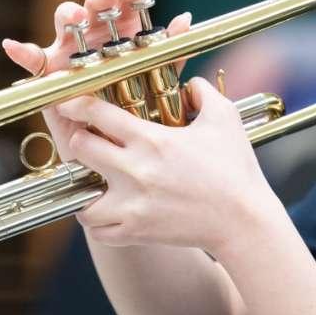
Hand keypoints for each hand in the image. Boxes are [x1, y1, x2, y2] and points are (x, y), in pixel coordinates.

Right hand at [2, 0, 191, 160]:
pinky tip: (12, 45)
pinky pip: (32, 62)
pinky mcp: (49, 74)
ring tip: (75, 17)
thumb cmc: (131, 107)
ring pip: (65, 23)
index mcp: (119, 35)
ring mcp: (68, 52)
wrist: (111, 144)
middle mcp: (92, 37)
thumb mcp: (157, 80)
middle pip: (92, 8)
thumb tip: (184, 18)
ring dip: (69, 14)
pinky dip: (21, 52)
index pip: (122, 6)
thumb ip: (170, 52)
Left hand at [57, 77, 278, 258]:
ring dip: (82, 185)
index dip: (78, 104)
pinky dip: (97, 220)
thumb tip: (188, 82)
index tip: (71, 104)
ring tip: (91, 179)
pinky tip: (107, 209)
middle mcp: (135, 171)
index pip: (97, 114)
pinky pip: (98, 229)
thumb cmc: (235, 169)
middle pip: (80, 148)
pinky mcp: (136, 232)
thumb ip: (202, 91)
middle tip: (87, 138)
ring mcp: (132, 206)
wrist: (244, 222)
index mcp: (152, 140)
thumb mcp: (225, 118)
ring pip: (80, 195)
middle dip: (80, 139)